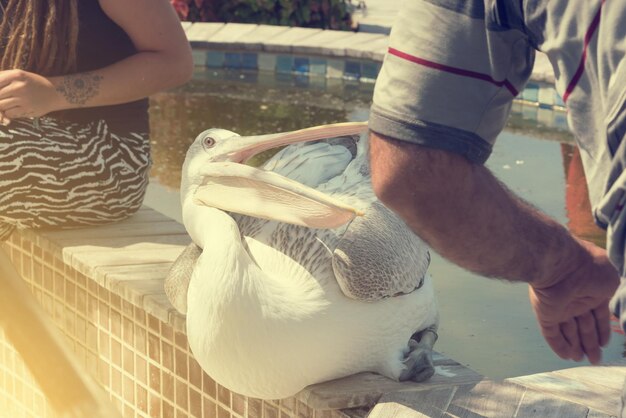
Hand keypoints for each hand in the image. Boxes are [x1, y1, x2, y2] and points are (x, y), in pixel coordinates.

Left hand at [0, 69, 60, 121]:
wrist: (55, 93)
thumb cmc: (33, 83)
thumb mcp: (19, 74)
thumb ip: (3, 76)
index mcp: (16, 75)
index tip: (1, 94)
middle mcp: (19, 86)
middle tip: (5, 99)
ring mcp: (23, 99)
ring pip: (1, 106)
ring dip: (2, 107)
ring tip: (8, 104)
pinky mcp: (27, 110)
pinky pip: (9, 113)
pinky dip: (8, 113)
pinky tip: (14, 109)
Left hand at [529, 239, 618, 363]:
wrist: (560, 265)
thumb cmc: (589, 269)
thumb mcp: (610, 279)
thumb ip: (609, 292)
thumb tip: (605, 298)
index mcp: (591, 289)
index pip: (598, 314)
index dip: (602, 329)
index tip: (604, 344)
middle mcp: (574, 299)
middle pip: (584, 325)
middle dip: (590, 342)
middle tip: (595, 360)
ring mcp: (558, 307)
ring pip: (568, 330)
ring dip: (576, 346)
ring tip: (583, 360)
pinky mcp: (545, 314)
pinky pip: (551, 333)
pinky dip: (559, 345)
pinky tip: (566, 356)